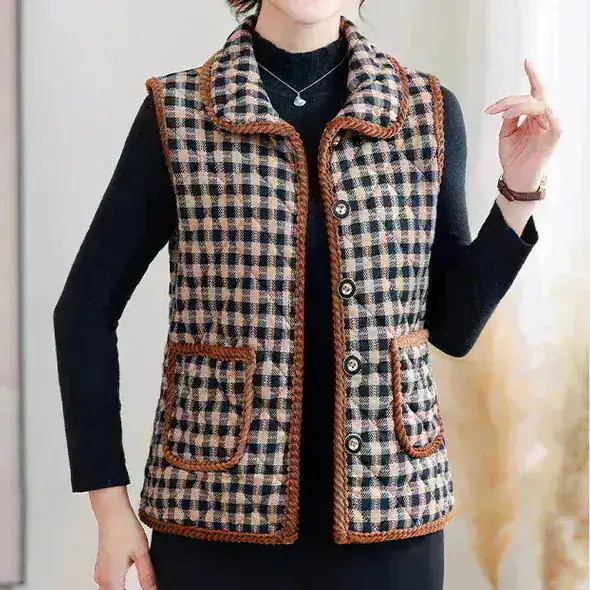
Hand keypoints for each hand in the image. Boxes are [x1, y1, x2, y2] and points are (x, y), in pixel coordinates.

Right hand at [90, 487, 157, 589]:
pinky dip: (117, 585)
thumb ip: (147, 576)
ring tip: (139, 584)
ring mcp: (100, 572)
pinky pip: (106, 583)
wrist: (112, 513)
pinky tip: (127, 579)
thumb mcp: (141, 553)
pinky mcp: (101, 565)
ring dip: (121, 589)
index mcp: (112, 579)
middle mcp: (102, 579)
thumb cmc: (125, 529)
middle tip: (145, 586)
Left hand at [483, 57, 562, 192]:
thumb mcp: (505, 135)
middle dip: (512, 99)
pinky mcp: (554, 136)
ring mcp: (549, 126)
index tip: (526, 61)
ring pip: (538, 105)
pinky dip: (538, 113)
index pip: (533, 93)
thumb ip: (509, 118)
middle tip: (494, 108)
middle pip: (532, 97)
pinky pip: (552, 119)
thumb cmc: (513, 157)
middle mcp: (542, 118)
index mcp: (532, 116)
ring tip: (503, 115)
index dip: (532, 76)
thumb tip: (509, 107)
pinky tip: (523, 114)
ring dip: (518, 106)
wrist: (516, 177)